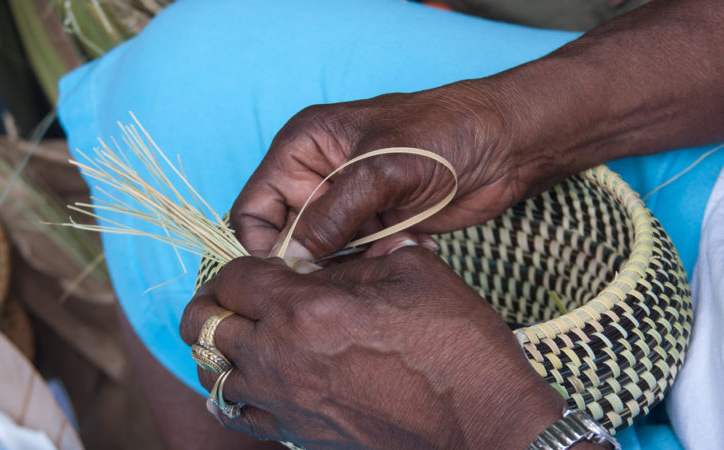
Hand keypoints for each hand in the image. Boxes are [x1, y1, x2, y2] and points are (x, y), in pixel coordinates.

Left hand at [180, 247, 565, 448]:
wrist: (482, 424)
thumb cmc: (456, 345)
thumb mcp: (413, 273)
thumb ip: (359, 257)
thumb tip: (332, 252)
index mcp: (306, 308)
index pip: (234, 277)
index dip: (241, 263)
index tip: (262, 264)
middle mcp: (280, 356)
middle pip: (202, 322)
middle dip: (215, 300)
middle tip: (241, 293)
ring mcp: (284, 401)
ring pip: (211, 370)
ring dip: (220, 344)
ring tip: (247, 332)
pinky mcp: (298, 433)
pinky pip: (236, 412)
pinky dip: (234, 389)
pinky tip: (255, 376)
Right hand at [231, 81, 536, 259]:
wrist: (505, 144)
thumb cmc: (443, 133)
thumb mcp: (381, 170)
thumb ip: (332, 214)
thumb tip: (294, 259)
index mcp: (303, 147)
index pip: (254, 207)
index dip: (263, 244)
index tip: (290, 274)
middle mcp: (317, 176)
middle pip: (286, 236)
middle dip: (311, 259)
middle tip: (345, 271)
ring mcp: (347, 203)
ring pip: (322, 253)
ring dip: (349, 262)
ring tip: (388, 249)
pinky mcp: (375, 225)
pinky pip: (356, 258)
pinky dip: (375, 262)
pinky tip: (410, 245)